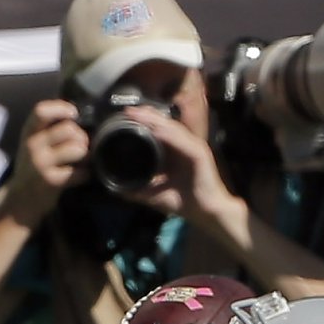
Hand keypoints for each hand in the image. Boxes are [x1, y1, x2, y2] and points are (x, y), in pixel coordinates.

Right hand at [5, 99, 90, 224]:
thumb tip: (79, 117)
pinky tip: (80, 176)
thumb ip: (48, 128)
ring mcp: (42, 164)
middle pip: (69, 129)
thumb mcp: (32, 142)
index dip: (62, 108)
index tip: (74, 114)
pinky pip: (80, 172)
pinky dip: (85, 174)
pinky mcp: (52, 181)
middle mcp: (33, 145)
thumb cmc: (32, 166)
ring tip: (83, 161)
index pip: (42, 110)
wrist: (19, 199)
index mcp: (29, 132)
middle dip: (82, 136)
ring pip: (78, 149)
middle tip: (82, 145)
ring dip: (87, 155)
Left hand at [107, 103, 231, 223]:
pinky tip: (157, 130)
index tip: (125, 116)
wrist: (208, 214)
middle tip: (128, 110)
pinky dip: (170, 135)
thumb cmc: (186, 203)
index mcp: (176, 151)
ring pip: (173, 129)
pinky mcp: (200, 154)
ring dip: (156, 121)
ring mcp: (194, 147)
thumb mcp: (156, 194)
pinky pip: (183, 141)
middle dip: (147, 116)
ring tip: (139, 114)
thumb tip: (115, 189)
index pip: (159, 130)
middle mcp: (185, 145)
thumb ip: (138, 189)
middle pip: (165, 125)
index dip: (143, 122)